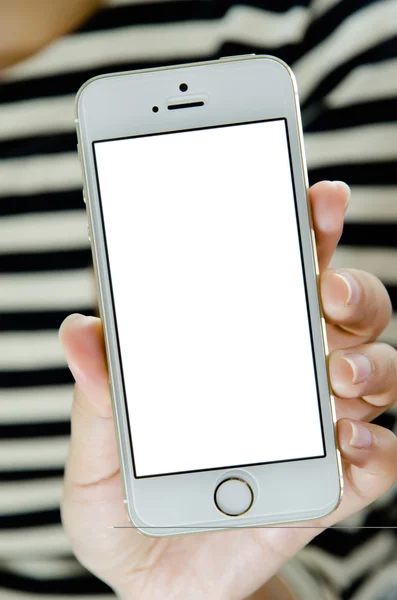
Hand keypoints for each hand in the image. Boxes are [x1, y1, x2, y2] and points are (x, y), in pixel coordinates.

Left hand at [59, 181, 396, 599]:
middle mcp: (286, 380)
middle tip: (328, 287)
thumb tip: (81, 332)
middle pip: (345, 313)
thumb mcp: (98, 452)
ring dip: (372, 362)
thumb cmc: (125, 506)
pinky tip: (348, 441)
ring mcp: (314, 433)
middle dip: (353, 287)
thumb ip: (101, 396)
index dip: (303, 233)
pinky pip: (380, 460)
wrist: (154, 584)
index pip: (277, 278)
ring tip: (337, 373)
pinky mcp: (331, 489)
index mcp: (235, 353)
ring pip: (377, 374)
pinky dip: (378, 446)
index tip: (315, 196)